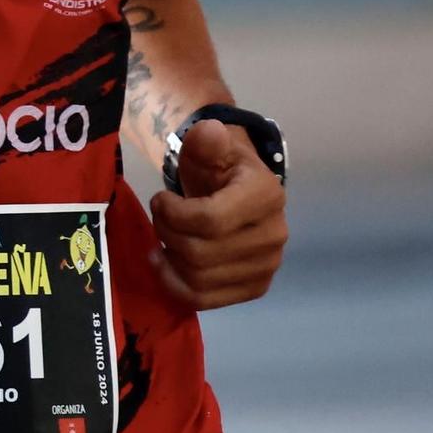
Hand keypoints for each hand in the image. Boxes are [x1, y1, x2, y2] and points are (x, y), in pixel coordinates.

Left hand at [148, 118, 286, 309]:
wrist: (238, 192)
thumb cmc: (219, 168)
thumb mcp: (210, 147)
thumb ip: (206, 140)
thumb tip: (208, 132)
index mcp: (266, 195)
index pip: (211, 220)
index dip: (174, 214)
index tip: (159, 199)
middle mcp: (274, 234)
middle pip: (201, 252)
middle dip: (167, 233)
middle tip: (158, 217)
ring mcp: (267, 266)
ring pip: (200, 279)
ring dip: (170, 259)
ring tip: (161, 238)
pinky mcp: (255, 287)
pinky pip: (207, 300)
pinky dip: (177, 286)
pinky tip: (164, 265)